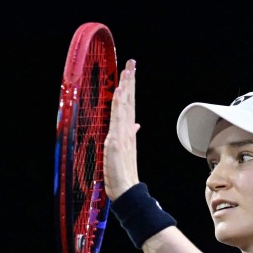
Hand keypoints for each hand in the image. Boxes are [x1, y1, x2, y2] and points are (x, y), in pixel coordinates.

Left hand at [103, 58, 139, 199]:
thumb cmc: (122, 173)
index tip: (130, 72)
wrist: (126, 190)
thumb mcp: (124, 151)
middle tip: (131, 62)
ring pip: (125, 106)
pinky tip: (121, 92)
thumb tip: (135, 124)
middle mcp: (126, 130)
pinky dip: (120, 104)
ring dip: (126, 87)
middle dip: (130, 81)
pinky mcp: (117, 141)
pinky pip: (118, 118)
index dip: (130, 88)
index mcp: (127, 131)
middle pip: (129, 101)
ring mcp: (122, 134)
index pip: (128, 105)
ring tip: (127, 70)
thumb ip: (129, 135)